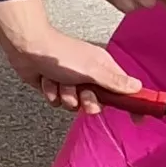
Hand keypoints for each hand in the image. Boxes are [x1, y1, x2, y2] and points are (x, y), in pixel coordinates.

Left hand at [0, 0, 138, 112]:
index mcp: (103, 67)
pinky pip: (57, 102)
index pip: (124, 89)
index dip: (131, 103)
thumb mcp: (92, 70)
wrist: (27, 48)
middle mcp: (89, 75)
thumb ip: (114, 81)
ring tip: (59, 80)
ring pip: (74, 104)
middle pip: (97, 102)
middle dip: (87, 101)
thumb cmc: (61, 54)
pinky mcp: (55, 87)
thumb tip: (138, 87)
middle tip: (82, 93)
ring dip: (65, 95)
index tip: (138, 119)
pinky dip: (51, 92)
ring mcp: (71, 82)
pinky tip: (46, 79)